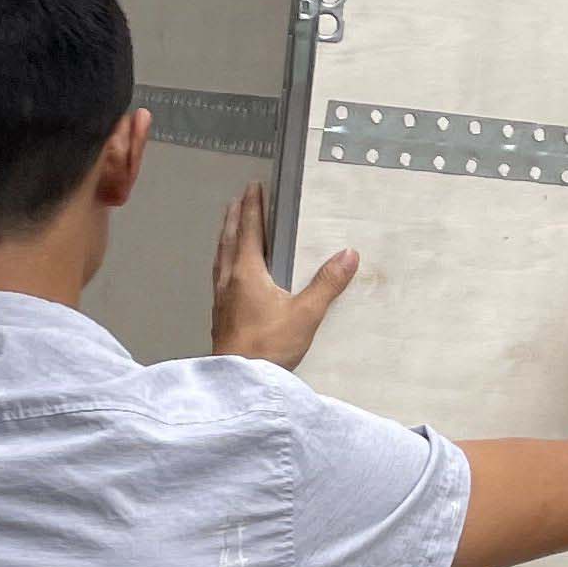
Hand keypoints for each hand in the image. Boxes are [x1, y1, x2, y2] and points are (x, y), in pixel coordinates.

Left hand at [212, 184, 357, 369]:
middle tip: (239, 199)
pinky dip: (223, 260)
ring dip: (226, 236)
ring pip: (221, 257)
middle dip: (236, 216)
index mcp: (247, 273)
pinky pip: (219, 275)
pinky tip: (228, 271)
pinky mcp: (220, 314)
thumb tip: (348, 255)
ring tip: (231, 226)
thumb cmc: (268, 347)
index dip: (253, 206)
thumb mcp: (306, 314)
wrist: (240, 380)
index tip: (253, 186)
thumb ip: (327, 283)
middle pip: (230, 239)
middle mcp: (229, 280)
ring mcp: (221, 298)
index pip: (250, 230)